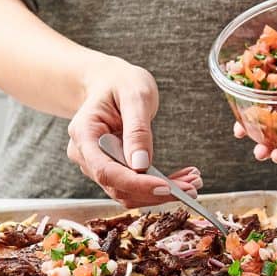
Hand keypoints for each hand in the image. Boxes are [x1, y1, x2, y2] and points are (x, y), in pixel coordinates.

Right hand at [67, 54, 201, 206]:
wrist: (110, 82)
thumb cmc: (120, 82)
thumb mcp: (134, 95)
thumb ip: (137, 130)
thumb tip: (141, 165)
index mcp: (84, 134)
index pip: (105, 171)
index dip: (135, 183)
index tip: (165, 187)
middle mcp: (86, 155)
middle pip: (118, 187)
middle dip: (155, 192)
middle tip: (192, 187)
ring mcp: (97, 165)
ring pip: (128, 192)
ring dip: (161, 193)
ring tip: (193, 182)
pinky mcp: (113, 170)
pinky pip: (135, 186)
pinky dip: (159, 186)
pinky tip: (182, 179)